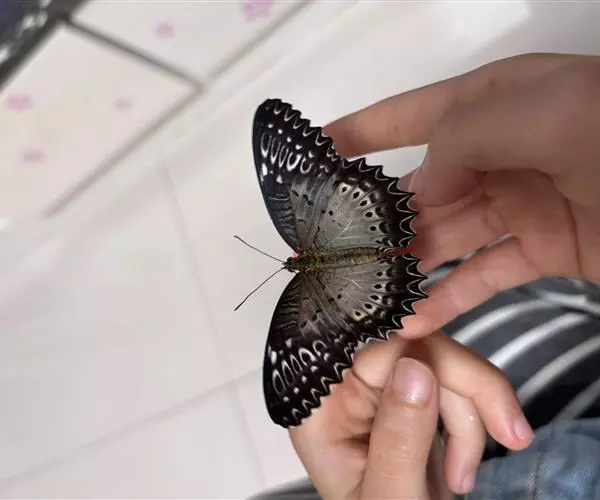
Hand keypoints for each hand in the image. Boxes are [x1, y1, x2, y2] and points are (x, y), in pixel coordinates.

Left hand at [290, 332, 533, 498]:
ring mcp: (378, 385)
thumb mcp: (387, 496)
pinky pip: (450, 384)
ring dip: (471, 418)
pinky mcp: (407, 395)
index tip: (475, 383)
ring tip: (463, 478)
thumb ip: (398, 440)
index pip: (376, 349)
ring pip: (442, 362)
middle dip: (469, 391)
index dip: (427, 352)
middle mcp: (345, 380)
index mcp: (323, 400)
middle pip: (416, 346)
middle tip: (513, 435)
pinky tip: (462, 467)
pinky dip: (470, 422)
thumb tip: (418, 369)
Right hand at [324, 53, 599, 337]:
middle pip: (420, 188)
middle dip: (375, 218)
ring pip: (445, 237)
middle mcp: (495, 153)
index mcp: (491, 104)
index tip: (313, 151)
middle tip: (332, 249)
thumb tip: (418, 185)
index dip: (358, 131)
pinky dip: (450, 299)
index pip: (408, 115)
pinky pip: (484, 274)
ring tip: (364, 295)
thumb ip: (461, 139)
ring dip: (406, 267)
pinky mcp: (541, 250)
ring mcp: (516, 204)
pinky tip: (415, 322)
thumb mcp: (538, 112)